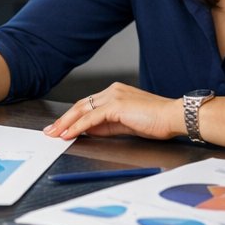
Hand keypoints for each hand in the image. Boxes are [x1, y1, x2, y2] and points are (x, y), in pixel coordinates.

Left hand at [42, 82, 183, 140]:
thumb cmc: (157, 122)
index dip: (72, 116)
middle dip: (64, 119)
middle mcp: (113, 91)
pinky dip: (78, 126)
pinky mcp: (116, 105)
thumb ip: (107, 125)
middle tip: (51, 131)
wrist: (174, 117)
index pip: (88, 104)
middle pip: (81, 105)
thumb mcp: (126, 124)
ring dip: (66, 123)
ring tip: (55, 134)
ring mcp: (114, 96)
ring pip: (83, 110)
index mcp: (116, 93)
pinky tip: (69, 134)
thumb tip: (88, 130)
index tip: (61, 127)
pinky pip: (91, 118)